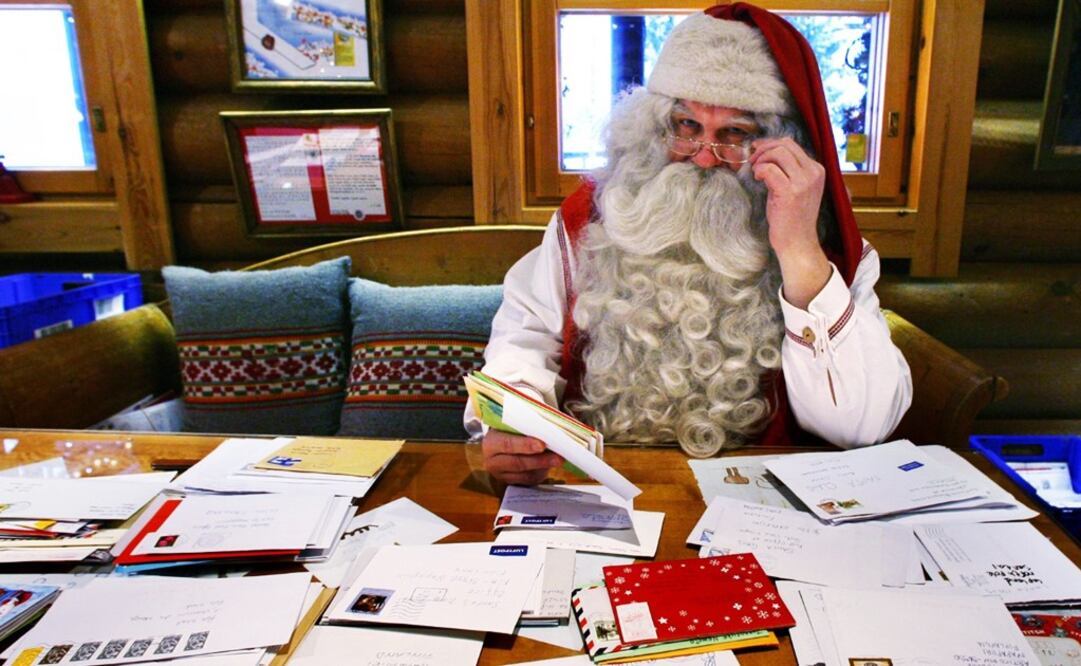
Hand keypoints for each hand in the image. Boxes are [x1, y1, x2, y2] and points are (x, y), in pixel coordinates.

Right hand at [481, 430, 563, 484]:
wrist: (503, 440)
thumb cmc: (511, 428)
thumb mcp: (514, 422)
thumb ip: (526, 423)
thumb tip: (549, 424)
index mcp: (491, 442)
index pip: (507, 444)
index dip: (525, 445)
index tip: (542, 444)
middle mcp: (492, 461)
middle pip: (517, 462)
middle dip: (540, 460)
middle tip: (558, 456)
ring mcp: (501, 475)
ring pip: (525, 474)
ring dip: (544, 467)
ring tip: (559, 460)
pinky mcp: (511, 482)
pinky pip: (529, 480)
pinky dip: (542, 473)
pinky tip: (551, 465)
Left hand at [749, 137, 830, 307]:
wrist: (797, 243)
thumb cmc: (792, 218)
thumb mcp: (795, 188)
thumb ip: (787, 170)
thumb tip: (767, 151)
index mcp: (817, 170)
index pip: (792, 144)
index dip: (770, 144)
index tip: (757, 150)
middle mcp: (813, 173)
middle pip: (785, 144)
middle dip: (764, 149)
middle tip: (753, 161)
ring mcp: (803, 182)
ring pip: (778, 153)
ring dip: (761, 159)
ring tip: (756, 172)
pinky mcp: (790, 192)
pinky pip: (769, 169)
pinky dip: (759, 170)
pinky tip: (757, 179)